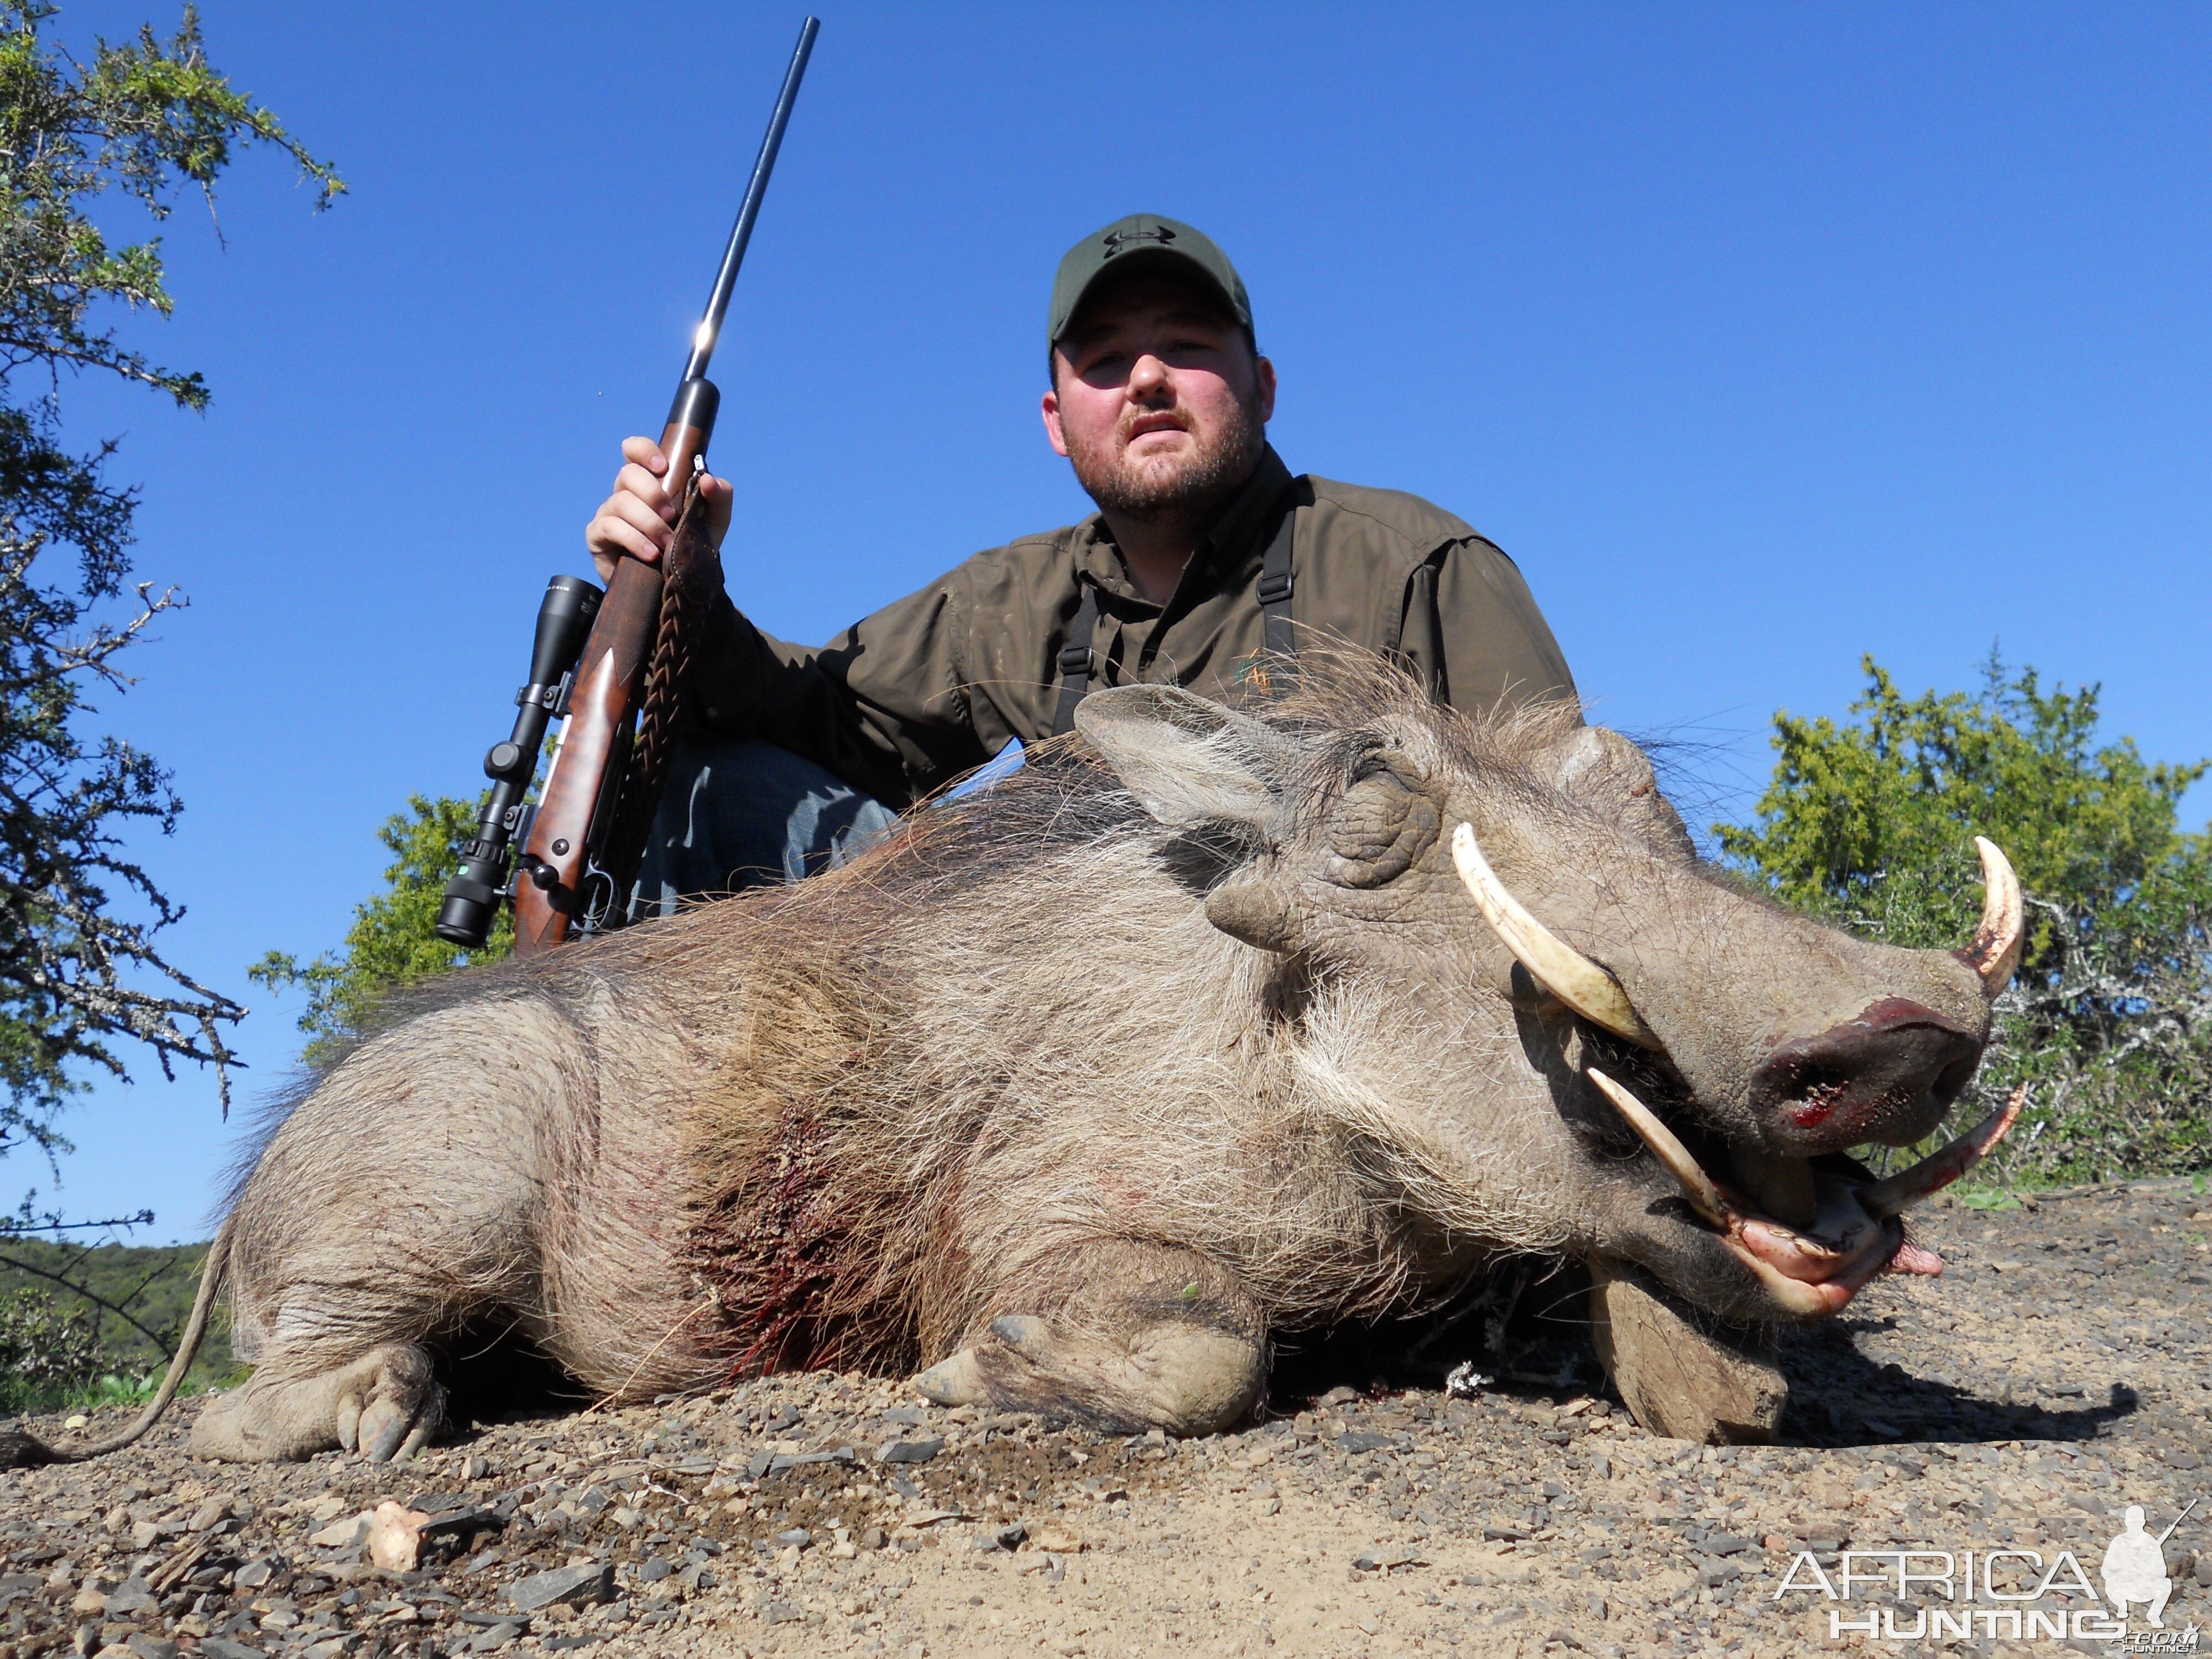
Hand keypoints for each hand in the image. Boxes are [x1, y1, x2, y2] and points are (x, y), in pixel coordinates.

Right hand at [583, 435, 734, 581]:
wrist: (675, 583)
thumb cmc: (690, 544)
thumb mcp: (713, 520)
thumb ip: (720, 496)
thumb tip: (708, 479)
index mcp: (649, 480)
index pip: (634, 450)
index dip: (643, 450)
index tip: (663, 466)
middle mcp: (625, 491)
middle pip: (628, 473)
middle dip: (652, 493)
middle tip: (671, 515)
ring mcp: (609, 512)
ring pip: (621, 501)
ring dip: (648, 522)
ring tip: (667, 541)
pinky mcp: (598, 535)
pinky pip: (610, 527)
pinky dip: (634, 539)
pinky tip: (651, 553)